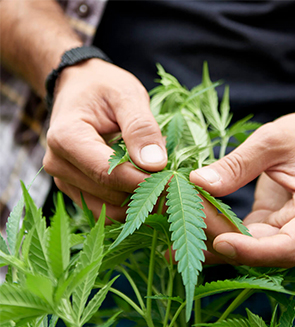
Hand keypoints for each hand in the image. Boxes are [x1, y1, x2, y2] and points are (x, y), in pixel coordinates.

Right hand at [43, 59, 167, 219]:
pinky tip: (148, 189)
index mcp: (66, 137)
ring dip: (140, 202)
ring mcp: (64, 180)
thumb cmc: (103, 87)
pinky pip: (105, 209)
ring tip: (164, 184)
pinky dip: (130, 205)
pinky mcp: (76, 189)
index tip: (174, 181)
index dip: (143, 182)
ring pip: (108, 208)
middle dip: (145, 191)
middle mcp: (58, 164)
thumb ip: (141, 127)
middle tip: (176, 182)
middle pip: (109, 193)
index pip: (107, 172)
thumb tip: (156, 164)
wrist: (79, 89)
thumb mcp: (127, 95)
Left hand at [190, 111, 294, 267]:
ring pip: (245, 247)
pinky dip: (214, 233)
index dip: (254, 251)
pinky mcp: (266, 223)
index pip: (288, 247)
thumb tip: (198, 183)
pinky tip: (183, 234)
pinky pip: (240, 235)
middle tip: (178, 221)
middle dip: (218, 238)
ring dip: (210, 241)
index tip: (220, 241)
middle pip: (259, 250)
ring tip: (170, 237)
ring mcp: (282, 228)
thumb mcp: (271, 141)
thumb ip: (238, 165)